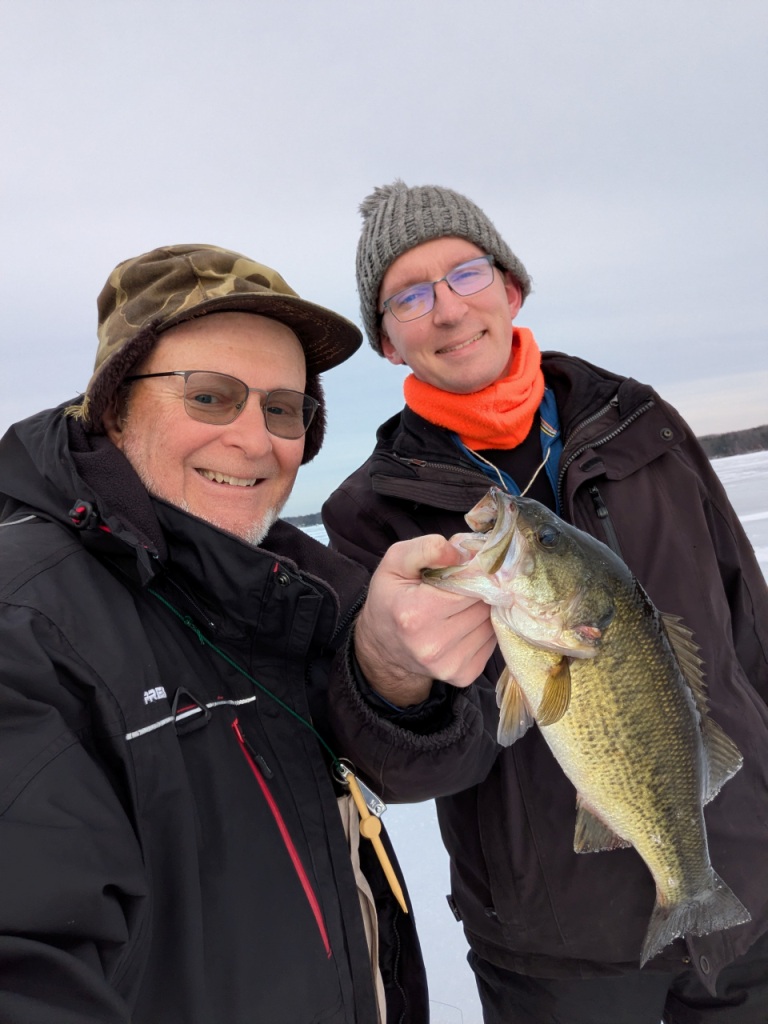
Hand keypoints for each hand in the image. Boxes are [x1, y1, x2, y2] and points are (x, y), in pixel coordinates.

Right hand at [354, 534, 495, 705]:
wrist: (382, 647)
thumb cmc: (391, 598)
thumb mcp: (395, 561)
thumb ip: (428, 548)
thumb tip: (465, 553)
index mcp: (416, 614)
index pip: (470, 586)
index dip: (473, 572)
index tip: (466, 567)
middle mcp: (433, 645)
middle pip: (483, 605)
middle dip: (479, 589)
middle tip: (463, 585)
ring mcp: (450, 664)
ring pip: (491, 623)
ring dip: (482, 609)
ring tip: (461, 605)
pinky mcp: (463, 676)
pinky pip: (491, 642)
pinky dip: (482, 628)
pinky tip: (463, 624)